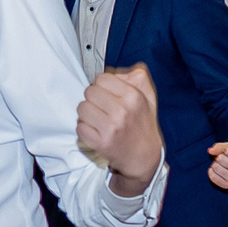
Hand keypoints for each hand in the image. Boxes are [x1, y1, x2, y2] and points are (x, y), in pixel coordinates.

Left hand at [76, 63, 163, 188]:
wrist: (143, 156)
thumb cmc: (142, 124)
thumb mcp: (148, 97)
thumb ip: (137, 76)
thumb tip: (116, 69)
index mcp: (133, 96)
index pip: (101, 78)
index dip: (101, 85)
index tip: (107, 94)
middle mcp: (122, 111)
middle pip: (89, 92)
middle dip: (93, 98)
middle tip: (102, 108)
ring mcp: (111, 128)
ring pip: (81, 108)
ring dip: (87, 114)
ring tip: (99, 119)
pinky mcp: (101, 143)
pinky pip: (79, 127)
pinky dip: (85, 129)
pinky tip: (96, 131)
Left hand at [206, 142, 227, 188]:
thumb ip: (220, 146)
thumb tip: (210, 151)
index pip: (227, 151)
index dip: (224, 150)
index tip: (227, 152)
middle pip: (220, 158)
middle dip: (218, 157)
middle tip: (223, 159)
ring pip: (216, 167)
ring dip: (215, 164)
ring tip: (220, 165)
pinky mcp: (226, 185)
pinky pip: (212, 176)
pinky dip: (211, 172)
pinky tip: (217, 171)